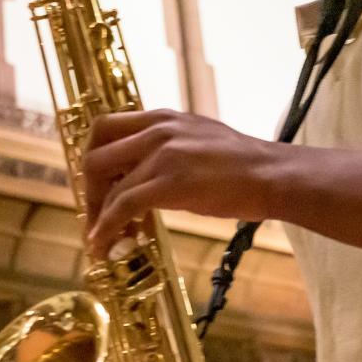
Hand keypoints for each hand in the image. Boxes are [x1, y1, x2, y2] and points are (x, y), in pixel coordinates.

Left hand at [84, 110, 285, 256]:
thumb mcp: (197, 139)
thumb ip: (167, 147)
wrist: (272, 175)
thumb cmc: (242, 165)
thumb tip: (143, 173)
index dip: (93, 158)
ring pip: (106, 183)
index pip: (105, 127)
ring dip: (96, 214)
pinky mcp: (169, 182)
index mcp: (162, 118)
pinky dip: (107, 227)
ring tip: (101, 238)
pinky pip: (123, 206)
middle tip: (95, 216)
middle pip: (96, 152)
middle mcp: (157, 129)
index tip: (97, 187)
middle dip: (89, 189)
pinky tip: (105, 244)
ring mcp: (162, 154)